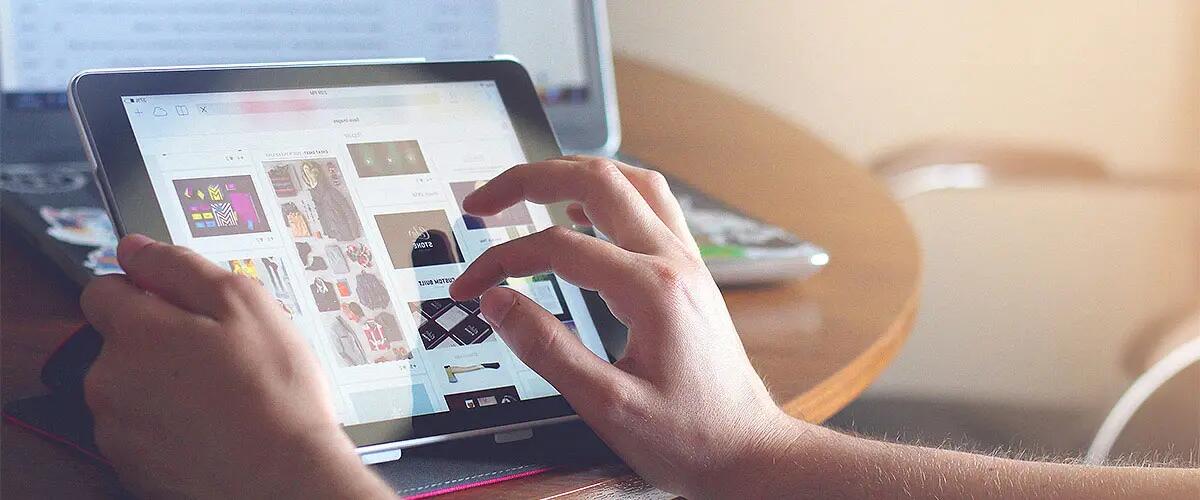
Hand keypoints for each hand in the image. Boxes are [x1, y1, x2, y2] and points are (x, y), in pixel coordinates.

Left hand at [81, 235, 390, 498]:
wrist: (282, 478)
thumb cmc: (274, 395)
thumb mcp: (246, 304)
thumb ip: (181, 267)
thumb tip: (137, 249)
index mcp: (135, 331)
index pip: (102, 288)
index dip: (145, 289)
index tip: (180, 303)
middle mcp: (111, 378)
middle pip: (119, 339)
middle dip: (160, 339)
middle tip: (219, 352)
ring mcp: (116, 426)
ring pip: (130, 385)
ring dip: (164, 382)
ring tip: (222, 392)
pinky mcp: (130, 464)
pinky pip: (141, 428)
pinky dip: (168, 423)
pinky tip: (212, 423)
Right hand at [450, 156, 804, 497]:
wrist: (749, 451)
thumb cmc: (690, 437)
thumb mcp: (608, 407)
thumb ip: (548, 350)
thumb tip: (499, 303)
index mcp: (652, 290)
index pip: (557, 247)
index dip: (502, 260)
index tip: (471, 286)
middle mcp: (674, 261)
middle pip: (597, 181)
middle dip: (530, 180)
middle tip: (482, 202)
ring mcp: (687, 262)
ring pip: (630, 181)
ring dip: (573, 174)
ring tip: (528, 188)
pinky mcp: (690, 273)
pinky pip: (651, 206)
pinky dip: (608, 195)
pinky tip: (581, 212)